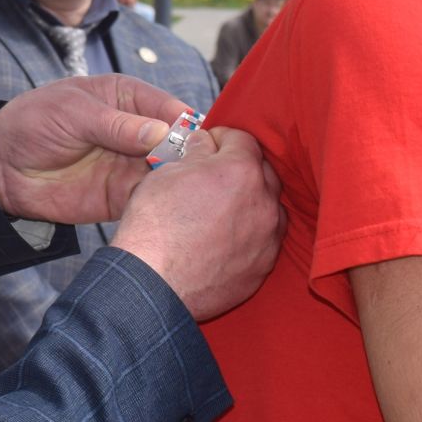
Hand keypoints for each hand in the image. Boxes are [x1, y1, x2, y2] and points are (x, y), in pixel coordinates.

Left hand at [0, 74, 189, 225]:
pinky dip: (162, 205)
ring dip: (179, 184)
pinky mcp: (122, 195)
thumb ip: (116, 124)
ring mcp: (132, 165)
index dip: (187, 124)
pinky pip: (151, 200)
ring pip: (171, 174)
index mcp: (128, 98)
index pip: (171, 108)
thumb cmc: (32, 123)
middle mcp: (138, 131)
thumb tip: (162, 133)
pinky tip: (167, 210)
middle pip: (179, 144)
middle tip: (195, 172)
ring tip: (183, 193)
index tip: (197, 142)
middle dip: (191, 157)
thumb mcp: (72, 113)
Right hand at [111, 126, 284, 321]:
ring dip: (249, 202)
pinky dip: (248, 234)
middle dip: (239, 168)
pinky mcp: (263, 267)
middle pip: (261, 171)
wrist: (154, 283)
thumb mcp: (166, 174)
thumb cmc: (155, 227)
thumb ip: (196, 154)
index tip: (207, 145)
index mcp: (241, 170)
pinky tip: (224, 238)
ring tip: (221, 209)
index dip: (220, 138)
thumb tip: (204, 145)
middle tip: (212, 176)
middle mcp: (263, 202)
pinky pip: (263, 240)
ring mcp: (267, 237)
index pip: (242, 139)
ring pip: (267, 207)